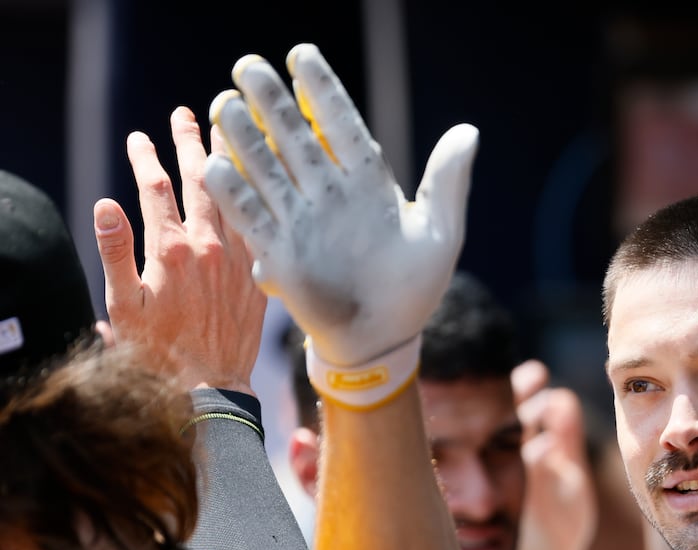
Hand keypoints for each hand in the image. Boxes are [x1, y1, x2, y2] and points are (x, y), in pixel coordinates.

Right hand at [93, 107, 266, 392]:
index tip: (139, 137)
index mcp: (173, 251)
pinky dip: (261, 198)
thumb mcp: (124, 306)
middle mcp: (212, 249)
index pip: (156, 188)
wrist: (211, 386)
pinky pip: (263, 226)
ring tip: (229, 132)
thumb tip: (104, 204)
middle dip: (191, 144)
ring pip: (238, 197)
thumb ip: (115, 252)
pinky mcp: (260, 275)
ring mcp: (240, 261)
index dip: (146, 158)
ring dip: (231, 163)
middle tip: (186, 115)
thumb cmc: (159, 353)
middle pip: (202, 181)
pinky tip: (264, 183)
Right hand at [202, 43, 478, 407]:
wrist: (385, 337)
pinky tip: (217, 167)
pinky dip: (235, 195)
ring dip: (244, 138)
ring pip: (266, 169)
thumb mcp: (441, 233)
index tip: (301, 54)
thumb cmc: (416, 287)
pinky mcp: (279, 252)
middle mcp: (328, 193)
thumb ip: (448, 183)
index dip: (321, 89)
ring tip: (225, 104)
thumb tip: (468, 131)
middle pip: (294, 137)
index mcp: (366, 182)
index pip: (341, 124)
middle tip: (247, 66)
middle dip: (270, 102)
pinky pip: (252, 218)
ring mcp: (301, 220)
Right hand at [509, 360, 598, 549]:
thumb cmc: (561, 518)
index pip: (536, 413)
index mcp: (545, 454)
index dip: (531, 390)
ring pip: (529, 444)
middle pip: (524, 421)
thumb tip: (561, 398)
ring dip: (535, 422)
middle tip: (530, 373)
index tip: (532, 371)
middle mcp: (536, 465)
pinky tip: (547, 444)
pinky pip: (539, 478)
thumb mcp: (569, 472)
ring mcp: (537, 484)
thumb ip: (566, 440)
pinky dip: (542, 458)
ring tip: (544, 402)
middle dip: (525, 396)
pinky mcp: (539, 505)